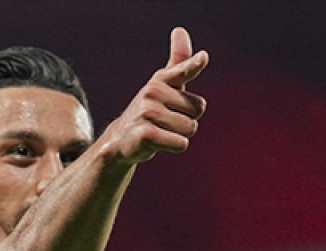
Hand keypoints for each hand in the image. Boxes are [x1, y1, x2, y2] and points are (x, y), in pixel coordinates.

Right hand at [99, 26, 208, 164]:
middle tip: (168, 121)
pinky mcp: (145, 135)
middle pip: (198, 109)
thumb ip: (180, 62)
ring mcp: (147, 113)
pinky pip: (180, 143)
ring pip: (190, 127)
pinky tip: (158, 143)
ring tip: (163, 131)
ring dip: (181, 134)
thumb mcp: (166, 84)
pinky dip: (175, 146)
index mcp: (161, 79)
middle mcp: (153, 92)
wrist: (122, 138)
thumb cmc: (152, 109)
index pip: (183, 70)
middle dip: (188, 119)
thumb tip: (179, 29)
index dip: (194, 64)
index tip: (203, 58)